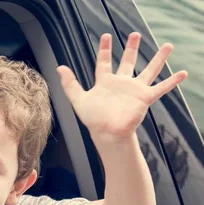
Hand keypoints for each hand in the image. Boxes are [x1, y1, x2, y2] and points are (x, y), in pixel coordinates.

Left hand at [57, 32, 187, 141]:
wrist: (107, 133)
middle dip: (131, 48)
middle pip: (127, 62)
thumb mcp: (78, 99)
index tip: (106, 36)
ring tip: (167, 46)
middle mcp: (121, 84)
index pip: (104, 62)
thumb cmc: (93, 119)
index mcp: (105, 82)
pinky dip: (172, 81)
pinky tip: (183, 73)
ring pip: (149, 70)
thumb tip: (59, 67)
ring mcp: (134, 90)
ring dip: (158, 58)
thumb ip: (70, 84)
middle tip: (135, 34)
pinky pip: (161, 88)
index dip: (104, 49)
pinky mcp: (144, 98)